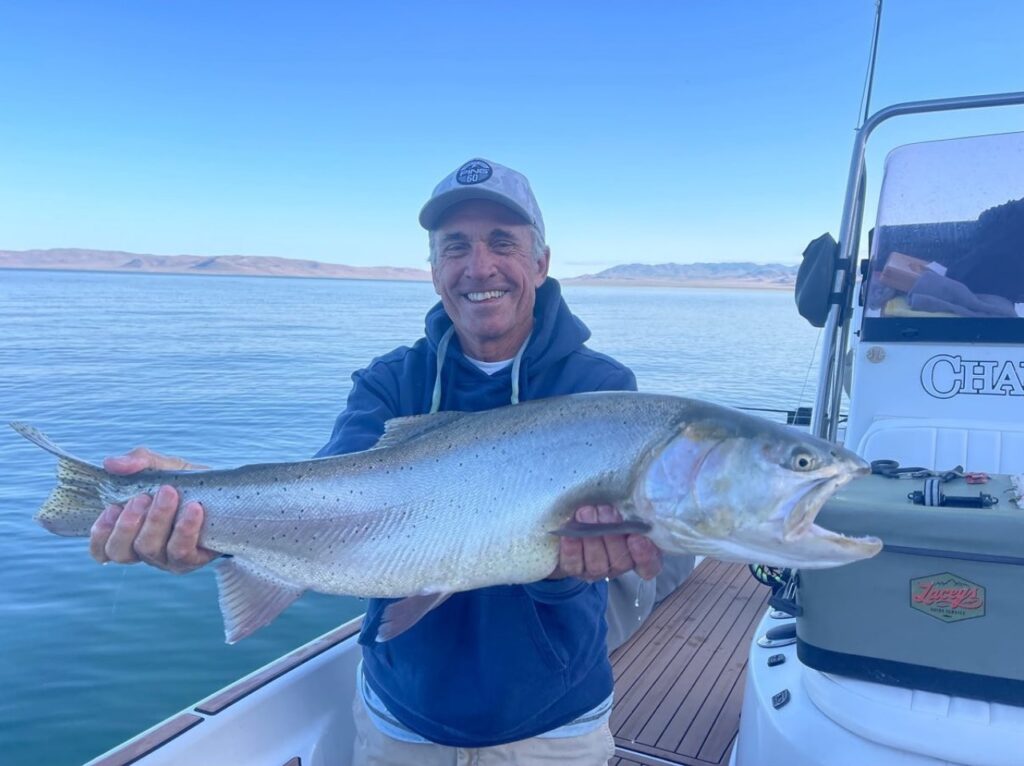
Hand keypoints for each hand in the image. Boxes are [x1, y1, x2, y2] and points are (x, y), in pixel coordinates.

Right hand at [89, 446, 217, 573]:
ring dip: (156, 520)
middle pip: (121, 552)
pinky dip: (185, 528)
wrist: (230, 494)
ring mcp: (168, 559)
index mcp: (131, 533)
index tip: (111, 508)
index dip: (100, 534)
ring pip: (149, 549)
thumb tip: (111, 463)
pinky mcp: (193, 560)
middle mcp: (146, 550)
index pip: (103, 549)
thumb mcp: (164, 467)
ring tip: (169, 493)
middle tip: (142, 497)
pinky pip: (182, 551)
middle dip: (127, 524)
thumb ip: (139, 462)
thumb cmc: (189, 483)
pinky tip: (194, 508)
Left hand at [548, 505, 662, 581]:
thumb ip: (635, 507)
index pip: (649, 565)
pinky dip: (572, 549)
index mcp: (640, 552)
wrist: (577, 514)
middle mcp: (620, 564)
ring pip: (598, 564)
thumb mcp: (625, 504)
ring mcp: (597, 569)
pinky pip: (574, 564)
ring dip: (592, 538)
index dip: (644, 555)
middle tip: (605, 511)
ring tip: (585, 513)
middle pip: (621, 562)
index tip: (636, 537)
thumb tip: (642, 499)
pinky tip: (569, 534)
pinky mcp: (574, 568)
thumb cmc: (609, 506)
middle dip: (612, 535)